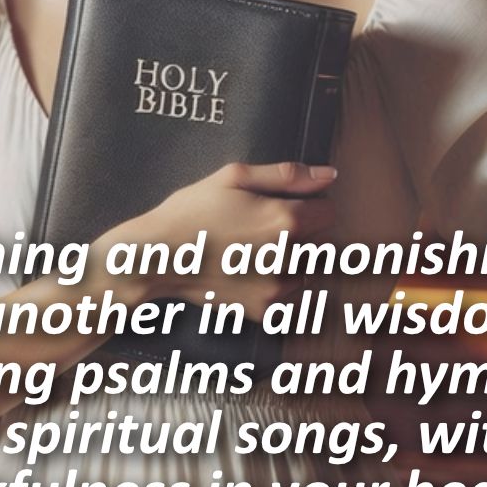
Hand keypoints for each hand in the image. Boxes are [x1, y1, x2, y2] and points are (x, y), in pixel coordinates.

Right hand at [139, 161, 337, 321]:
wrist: (157, 256)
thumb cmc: (191, 211)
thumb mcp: (234, 176)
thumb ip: (288, 175)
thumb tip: (329, 175)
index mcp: (285, 220)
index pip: (329, 213)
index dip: (308, 205)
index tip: (283, 206)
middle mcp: (288, 257)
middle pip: (321, 242)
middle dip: (302, 234)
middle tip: (263, 229)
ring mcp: (277, 289)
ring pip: (308, 271)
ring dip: (292, 263)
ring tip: (254, 253)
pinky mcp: (264, 311)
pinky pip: (291, 300)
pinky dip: (278, 288)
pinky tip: (251, 275)